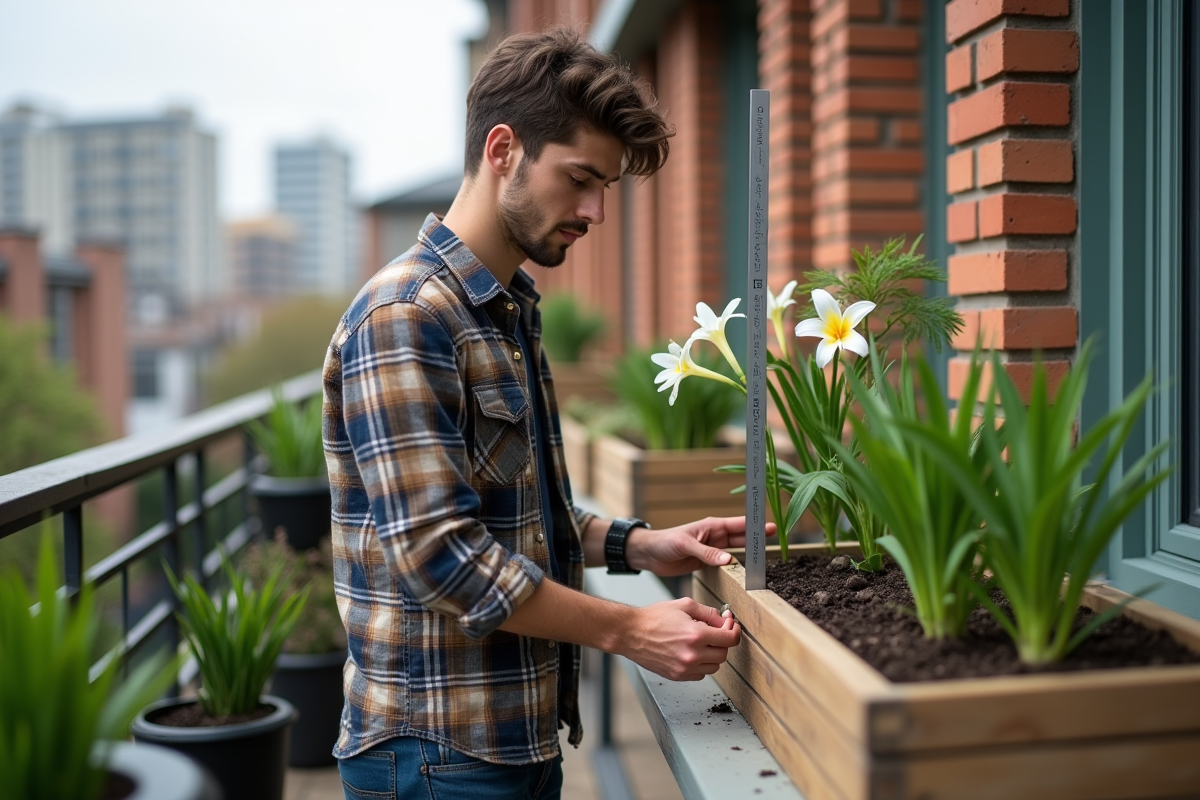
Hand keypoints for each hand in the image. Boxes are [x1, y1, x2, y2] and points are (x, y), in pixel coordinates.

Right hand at [619, 598, 739, 680]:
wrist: (631, 633)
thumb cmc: (654, 617)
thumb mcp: (684, 605)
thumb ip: (708, 612)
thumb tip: (724, 620)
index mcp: (696, 635)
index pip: (730, 639)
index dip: (734, 630)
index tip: (730, 624)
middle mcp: (693, 655)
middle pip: (724, 654)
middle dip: (723, 641)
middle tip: (715, 631)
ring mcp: (685, 668)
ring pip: (714, 666)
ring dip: (713, 654)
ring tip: (701, 642)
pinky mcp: (677, 676)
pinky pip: (700, 674)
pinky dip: (701, 664)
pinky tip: (692, 652)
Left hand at [625, 516, 775, 576]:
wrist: (649, 554)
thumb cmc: (665, 542)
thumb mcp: (686, 545)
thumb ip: (707, 553)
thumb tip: (729, 560)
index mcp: (712, 526)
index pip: (738, 524)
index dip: (755, 525)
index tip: (771, 526)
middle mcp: (715, 536)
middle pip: (741, 537)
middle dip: (756, 539)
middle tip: (775, 541)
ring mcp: (712, 549)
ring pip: (735, 550)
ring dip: (748, 553)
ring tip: (764, 556)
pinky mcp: (706, 561)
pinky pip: (725, 563)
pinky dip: (735, 566)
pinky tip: (745, 570)